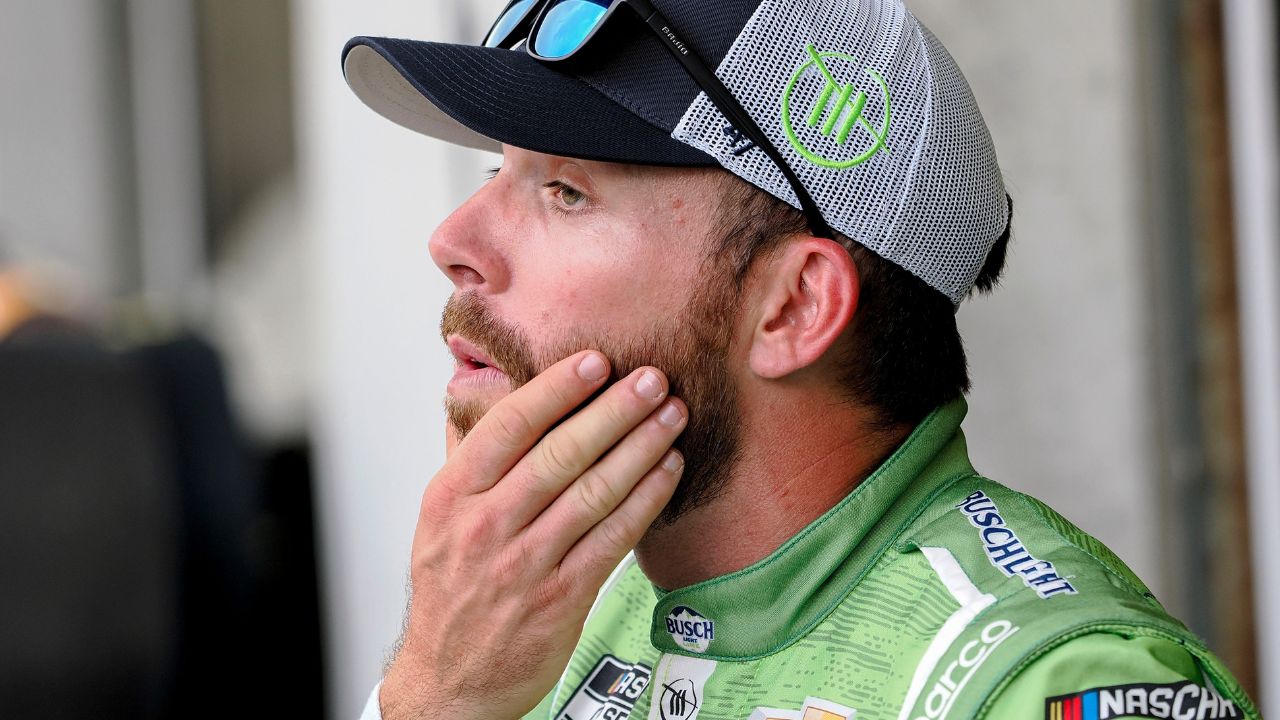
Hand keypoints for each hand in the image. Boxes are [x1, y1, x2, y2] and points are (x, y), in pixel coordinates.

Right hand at [380, 351, 686, 719]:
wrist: (451, 681)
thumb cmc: (452, 593)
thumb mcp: (438, 520)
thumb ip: (463, 457)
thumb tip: (474, 395)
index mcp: (452, 496)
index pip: (509, 427)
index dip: (557, 388)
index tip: (595, 360)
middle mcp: (487, 525)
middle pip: (560, 453)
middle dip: (614, 410)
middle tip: (653, 378)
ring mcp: (526, 563)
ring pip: (594, 492)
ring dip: (641, 447)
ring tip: (672, 415)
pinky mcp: (563, 597)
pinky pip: (613, 538)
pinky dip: (646, 499)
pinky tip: (669, 470)